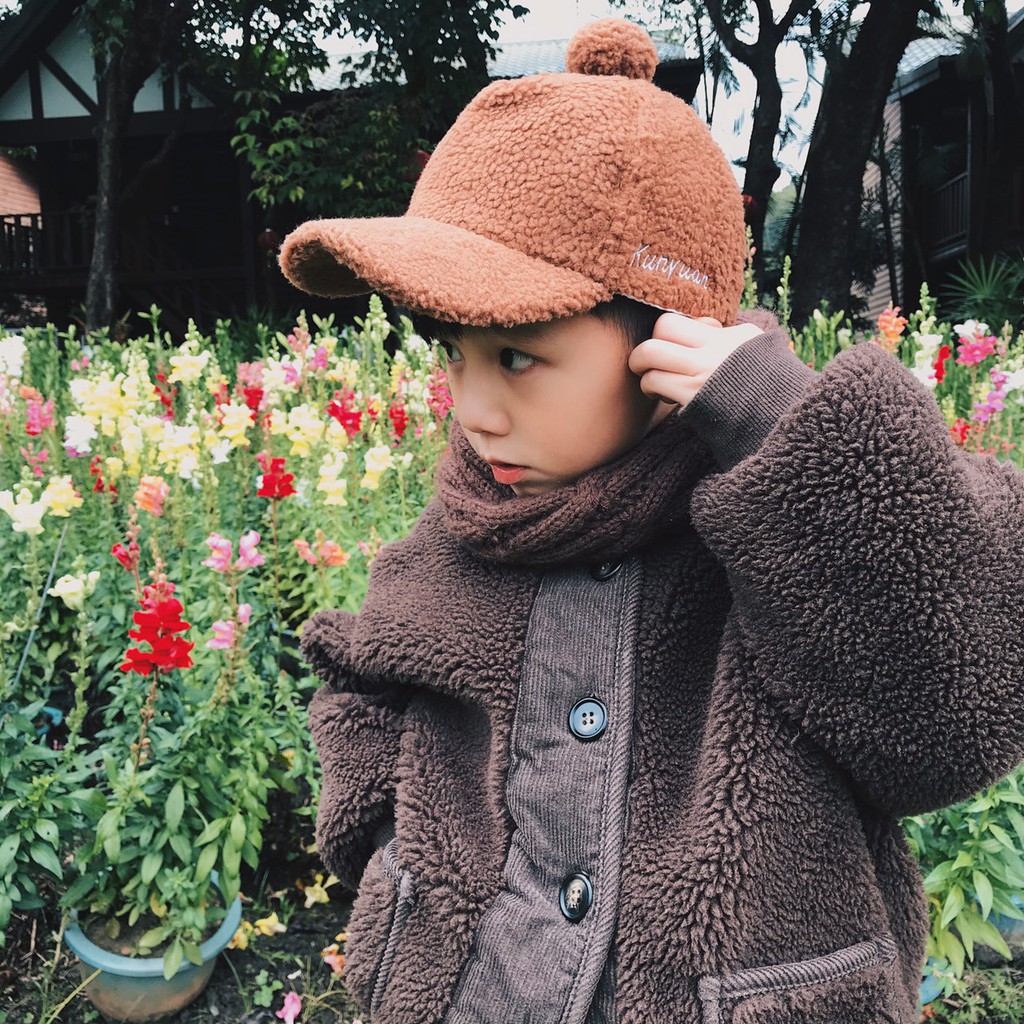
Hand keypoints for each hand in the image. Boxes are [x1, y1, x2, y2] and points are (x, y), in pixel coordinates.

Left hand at [628, 313, 764, 409]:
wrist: (788, 424)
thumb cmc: (771, 398)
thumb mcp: (760, 360)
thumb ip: (734, 345)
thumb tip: (709, 334)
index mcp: (737, 335)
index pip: (692, 320)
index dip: (676, 334)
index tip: (681, 352)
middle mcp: (719, 345)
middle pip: (664, 325)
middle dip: (650, 345)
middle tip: (651, 364)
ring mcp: (705, 366)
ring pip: (650, 351)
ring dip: (643, 368)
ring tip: (653, 382)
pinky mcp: (693, 392)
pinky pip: (654, 379)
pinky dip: (651, 388)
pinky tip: (666, 397)